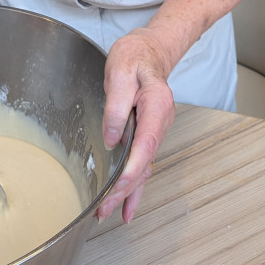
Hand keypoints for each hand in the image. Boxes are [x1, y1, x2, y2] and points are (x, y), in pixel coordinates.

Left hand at [96, 28, 176, 224]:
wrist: (150, 50)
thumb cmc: (135, 56)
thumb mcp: (121, 71)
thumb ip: (117, 104)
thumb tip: (113, 137)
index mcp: (157, 106)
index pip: (146, 145)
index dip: (132, 170)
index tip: (117, 187)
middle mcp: (161, 123)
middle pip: (144, 163)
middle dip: (124, 190)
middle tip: (103, 210)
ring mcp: (156, 131)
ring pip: (143, 168)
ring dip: (127, 193)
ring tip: (109, 214)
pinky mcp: (147, 134)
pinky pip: (142, 163)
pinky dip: (133, 184)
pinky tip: (127, 203)